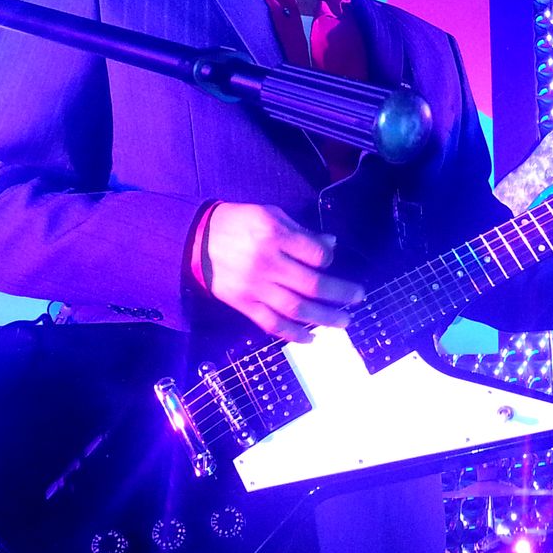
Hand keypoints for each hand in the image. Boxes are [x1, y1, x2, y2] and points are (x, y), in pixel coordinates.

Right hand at [203, 203, 364, 340]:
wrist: (195, 240)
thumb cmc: (238, 223)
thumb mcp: (269, 214)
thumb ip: (301, 231)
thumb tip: (332, 246)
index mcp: (275, 235)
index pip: (316, 254)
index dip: (330, 259)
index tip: (330, 261)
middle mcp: (267, 263)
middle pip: (312, 285)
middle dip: (340, 294)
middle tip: (358, 298)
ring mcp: (255, 287)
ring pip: (296, 308)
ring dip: (324, 318)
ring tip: (344, 322)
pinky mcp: (243, 304)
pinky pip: (271, 323)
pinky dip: (293, 333)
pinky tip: (311, 338)